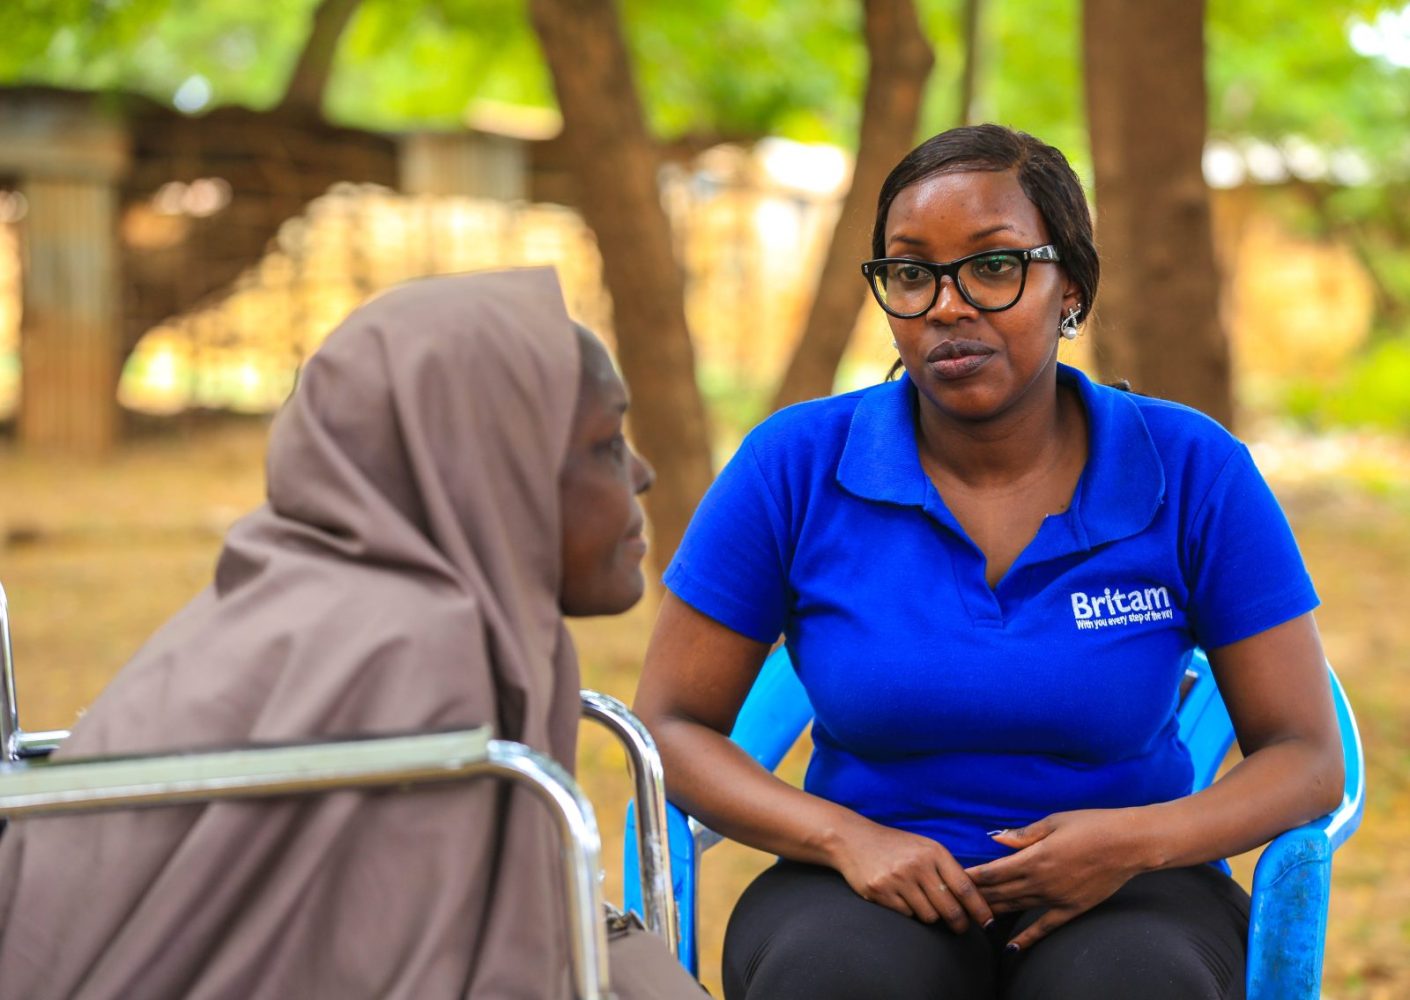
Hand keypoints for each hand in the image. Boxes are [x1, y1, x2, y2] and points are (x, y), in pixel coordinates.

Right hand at [830, 816, 993, 932]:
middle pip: (950, 908)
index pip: (965, 887)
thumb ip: (946, 869)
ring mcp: (898, 879)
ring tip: (922, 904)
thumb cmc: (895, 846)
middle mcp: (918, 865)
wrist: (853, 839)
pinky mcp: (881, 891)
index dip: (980, 909)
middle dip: (959, 923)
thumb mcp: (923, 847)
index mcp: (934, 852)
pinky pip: (906, 915)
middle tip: (960, 928)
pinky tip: (901, 899)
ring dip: (930, 916)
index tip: (989, 923)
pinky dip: (908, 912)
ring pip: (929, 916)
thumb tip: (974, 898)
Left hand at [964, 809, 1153, 951]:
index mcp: (1034, 857)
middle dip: (976, 896)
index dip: (972, 876)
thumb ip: (1023, 835)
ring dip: (994, 912)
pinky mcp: (1071, 909)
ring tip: (973, 917)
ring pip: (1016, 908)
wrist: (1128, 844)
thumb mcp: (1053, 822)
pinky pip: (1045, 927)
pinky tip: (1012, 947)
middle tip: (956, 900)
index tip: (954, 879)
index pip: (994, 872)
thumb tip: (996, 838)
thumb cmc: (1091, 825)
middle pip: (1000, 892)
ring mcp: (1056, 898)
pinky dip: (1027, 938)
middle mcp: (1041, 881)